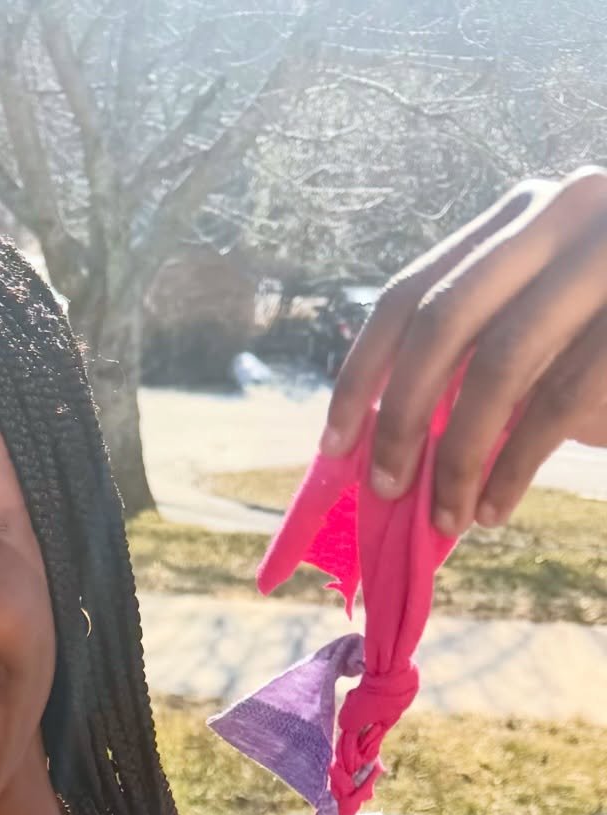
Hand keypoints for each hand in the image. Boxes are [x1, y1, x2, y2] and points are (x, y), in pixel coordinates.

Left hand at [324, 168, 606, 534]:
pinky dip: (513, 469)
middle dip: (401, 416)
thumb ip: (470, 362)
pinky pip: (558, 403)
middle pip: (445, 321)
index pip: (411, 291)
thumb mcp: (540, 334)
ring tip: (446, 517)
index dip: (362, 372)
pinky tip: (493, 508)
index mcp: (522, 215)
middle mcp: (567, 211)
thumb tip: (376, 441)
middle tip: (386, 488)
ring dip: (459, 457)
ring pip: (503, 364)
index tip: (335, 443)